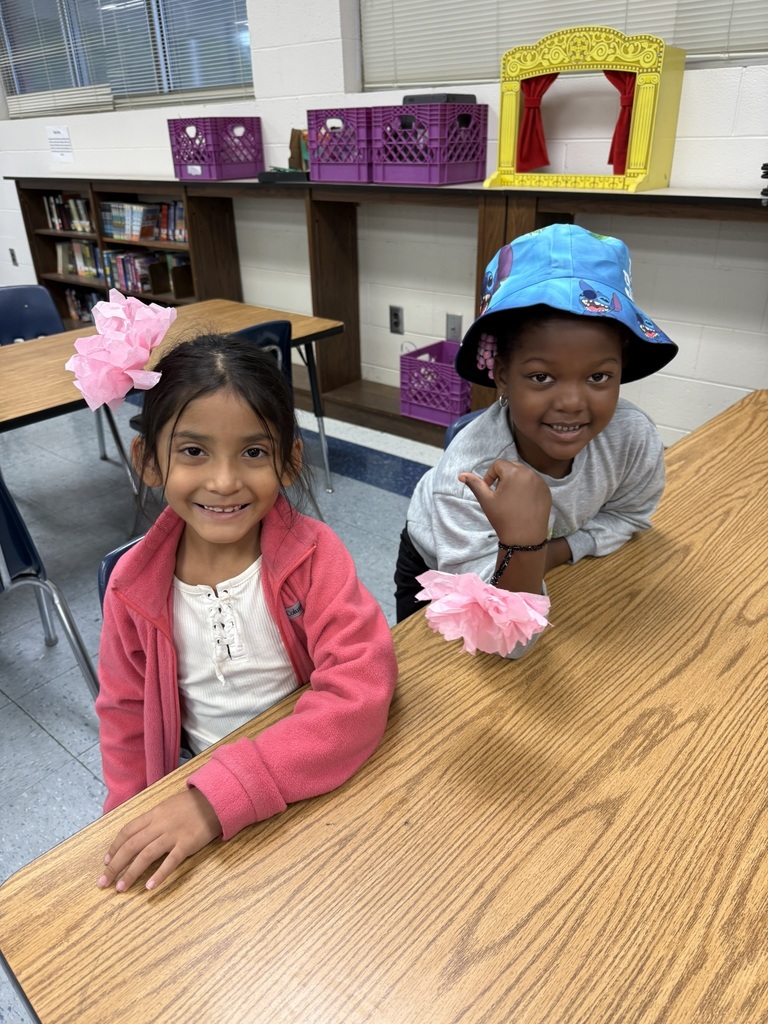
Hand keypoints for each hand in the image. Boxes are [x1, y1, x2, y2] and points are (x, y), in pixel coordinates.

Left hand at [98, 788, 221, 892]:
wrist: (215, 800)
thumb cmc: (191, 804)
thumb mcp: (167, 806)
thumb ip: (153, 819)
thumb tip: (137, 834)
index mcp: (153, 814)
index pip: (127, 831)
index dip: (114, 847)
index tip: (106, 862)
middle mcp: (159, 825)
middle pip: (131, 846)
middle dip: (115, 865)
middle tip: (104, 882)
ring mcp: (173, 835)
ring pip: (146, 855)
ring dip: (131, 873)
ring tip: (121, 888)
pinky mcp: (187, 844)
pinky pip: (170, 861)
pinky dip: (159, 875)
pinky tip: (149, 887)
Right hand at [459, 459, 550, 545]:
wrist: (525, 538)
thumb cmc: (503, 518)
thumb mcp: (486, 500)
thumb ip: (475, 484)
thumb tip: (461, 475)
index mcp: (514, 472)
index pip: (498, 464)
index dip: (490, 475)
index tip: (490, 490)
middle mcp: (530, 473)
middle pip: (512, 466)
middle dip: (503, 477)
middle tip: (500, 495)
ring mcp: (540, 482)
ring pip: (523, 474)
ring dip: (515, 481)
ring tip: (512, 499)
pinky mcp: (547, 491)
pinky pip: (534, 483)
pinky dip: (527, 488)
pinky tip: (523, 503)